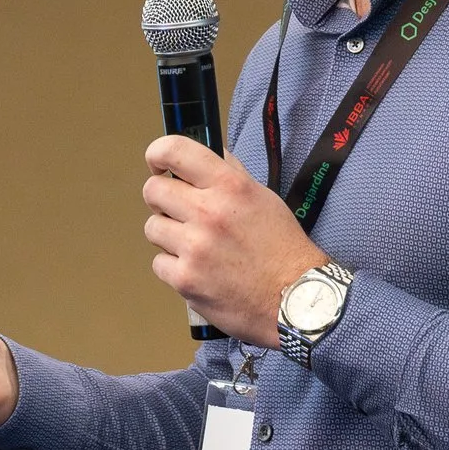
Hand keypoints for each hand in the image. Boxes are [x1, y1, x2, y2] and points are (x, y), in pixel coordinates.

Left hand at [142, 137, 324, 343]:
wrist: (296, 298)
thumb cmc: (283, 249)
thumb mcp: (263, 198)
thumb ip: (231, 174)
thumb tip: (209, 154)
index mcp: (229, 186)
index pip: (174, 151)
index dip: (158, 154)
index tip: (158, 164)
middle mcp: (209, 212)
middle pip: (153, 190)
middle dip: (162, 200)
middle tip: (178, 212)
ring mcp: (194, 247)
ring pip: (153, 228)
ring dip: (168, 235)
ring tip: (194, 246)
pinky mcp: (186, 280)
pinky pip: (159, 263)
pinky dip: (174, 268)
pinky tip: (198, 270)